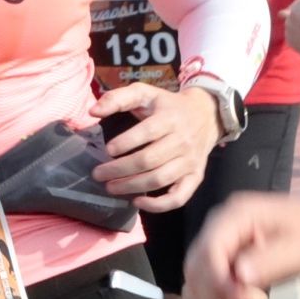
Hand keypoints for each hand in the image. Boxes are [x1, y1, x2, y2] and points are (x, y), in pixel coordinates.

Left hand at [89, 82, 220, 211]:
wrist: (206, 115)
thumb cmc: (168, 106)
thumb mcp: (145, 93)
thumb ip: (118, 98)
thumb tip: (93, 111)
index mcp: (170, 118)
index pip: (148, 132)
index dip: (126, 143)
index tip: (107, 149)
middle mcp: (183, 141)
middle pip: (149, 160)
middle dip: (120, 169)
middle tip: (99, 174)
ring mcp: (190, 162)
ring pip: (160, 179)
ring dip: (131, 186)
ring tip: (110, 187)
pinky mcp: (195, 176)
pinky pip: (179, 197)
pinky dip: (158, 205)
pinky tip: (137, 201)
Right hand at [186, 191, 299, 298]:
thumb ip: (270, 261)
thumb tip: (239, 276)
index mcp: (238, 213)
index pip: (210, 248)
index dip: (217, 281)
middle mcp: (221, 221)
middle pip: (198, 260)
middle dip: (213, 293)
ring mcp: (221, 235)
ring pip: (200, 270)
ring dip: (215, 297)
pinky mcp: (225, 249)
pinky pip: (211, 274)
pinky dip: (220, 295)